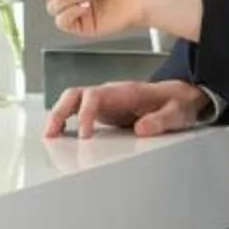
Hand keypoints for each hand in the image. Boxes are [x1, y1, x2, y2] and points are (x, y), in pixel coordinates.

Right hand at [45, 78, 212, 140]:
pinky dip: (64, 120)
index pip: (95, 96)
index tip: (84, 135)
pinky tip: (59, 134)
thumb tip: (142, 129)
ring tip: (48, 136)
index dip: (85, 114)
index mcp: (126, 92)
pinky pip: (77, 110)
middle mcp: (111, 93)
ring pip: (72, 100)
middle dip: (60, 112)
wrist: (180, 97)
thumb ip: (161, 120)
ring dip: (57, 115)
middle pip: (76, 94)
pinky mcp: (103, 110)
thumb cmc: (177, 103)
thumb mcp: (176, 113)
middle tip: (51, 133)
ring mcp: (105, 101)